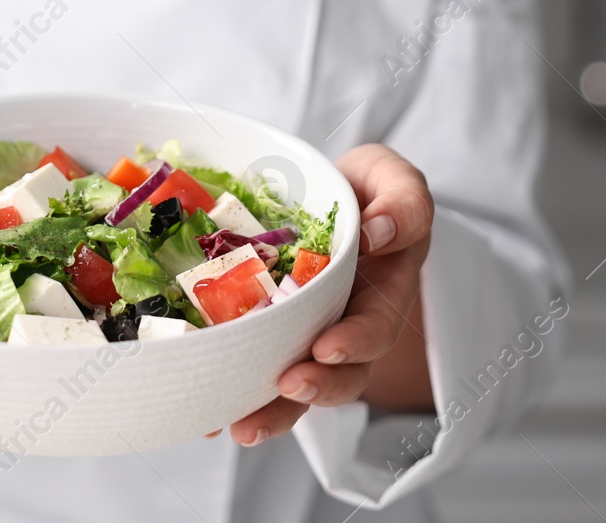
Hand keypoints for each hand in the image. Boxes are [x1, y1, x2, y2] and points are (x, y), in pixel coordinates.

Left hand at [226, 143, 433, 445]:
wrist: (326, 197)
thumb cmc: (365, 190)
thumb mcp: (392, 179)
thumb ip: (402, 201)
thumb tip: (379, 232)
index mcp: (382, 293)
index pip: (375, 328)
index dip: (354, 344)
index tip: (326, 349)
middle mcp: (345, 325)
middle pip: (340, 375)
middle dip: (315, 388)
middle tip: (287, 386)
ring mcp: (305, 336)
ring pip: (296, 387)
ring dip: (272, 411)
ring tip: (239, 426)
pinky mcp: (268, 336)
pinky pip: (253, 370)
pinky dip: (231, 396)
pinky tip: (203, 417)